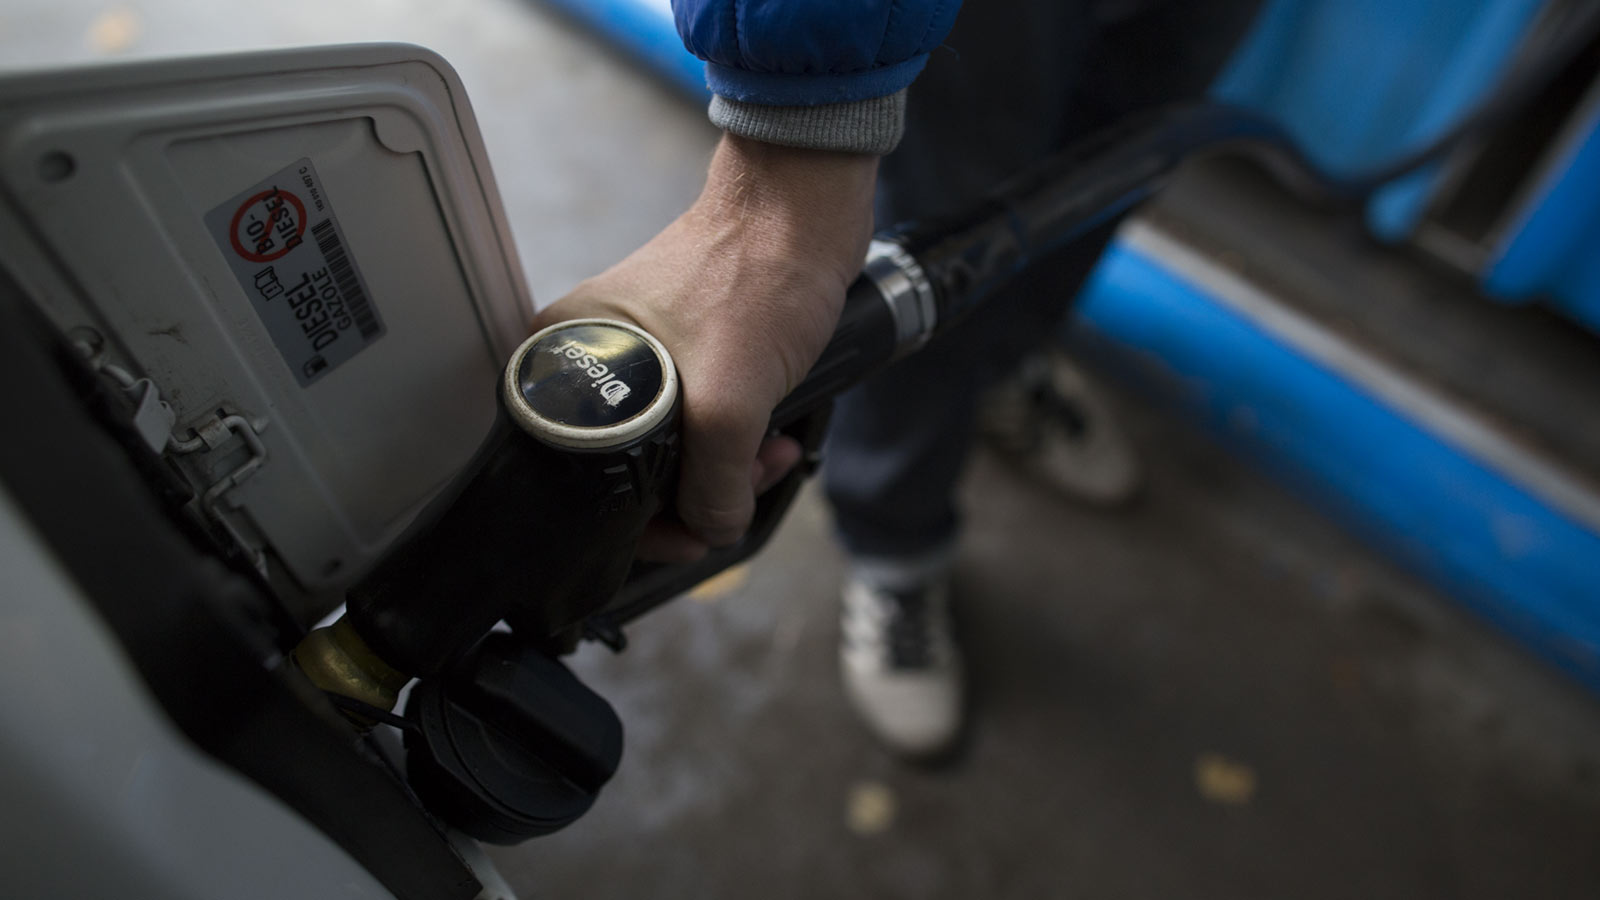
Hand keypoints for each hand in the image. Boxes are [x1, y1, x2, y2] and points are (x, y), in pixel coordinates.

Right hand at [530, 134, 878, 559]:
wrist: (808, 208)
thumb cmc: (757, 272)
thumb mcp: (729, 399)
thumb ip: (714, 481)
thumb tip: (712, 529)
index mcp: (564, 362)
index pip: (577, 478)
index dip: (638, 520)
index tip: (690, 531)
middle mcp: (590, 361)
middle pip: (629, 471)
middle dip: (697, 494)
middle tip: (743, 488)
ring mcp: (638, 358)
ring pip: (674, 451)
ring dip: (729, 470)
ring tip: (772, 457)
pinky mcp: (683, 354)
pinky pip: (701, 424)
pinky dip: (738, 442)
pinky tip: (774, 439)